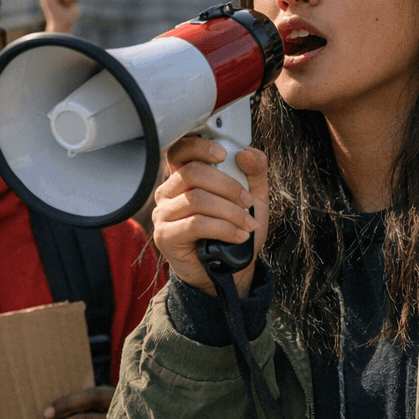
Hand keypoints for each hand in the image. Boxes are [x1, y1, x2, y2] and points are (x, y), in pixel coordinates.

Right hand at [152, 136, 266, 297]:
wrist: (231, 271)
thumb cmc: (235, 231)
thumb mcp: (254, 198)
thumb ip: (254, 172)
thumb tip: (247, 153)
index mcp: (185, 177)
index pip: (180, 150)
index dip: (199, 147)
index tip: (223, 155)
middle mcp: (169, 192)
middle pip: (193, 173)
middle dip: (227, 186)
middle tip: (247, 201)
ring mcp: (164, 214)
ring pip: (197, 199)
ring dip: (230, 212)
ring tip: (248, 224)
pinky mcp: (165, 236)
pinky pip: (195, 224)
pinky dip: (223, 228)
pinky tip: (238, 236)